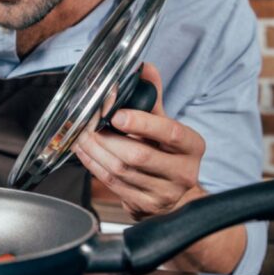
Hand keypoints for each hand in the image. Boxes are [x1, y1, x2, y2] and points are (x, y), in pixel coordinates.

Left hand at [72, 63, 204, 219]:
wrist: (175, 196)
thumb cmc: (167, 153)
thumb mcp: (165, 125)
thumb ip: (152, 98)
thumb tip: (144, 68)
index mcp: (192, 146)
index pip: (170, 132)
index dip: (143, 123)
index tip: (118, 114)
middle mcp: (182, 172)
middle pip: (139, 155)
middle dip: (107, 138)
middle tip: (89, 124)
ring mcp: (163, 193)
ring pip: (121, 170)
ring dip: (95, 150)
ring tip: (81, 134)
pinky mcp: (144, 206)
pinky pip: (112, 183)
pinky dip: (93, 164)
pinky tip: (84, 151)